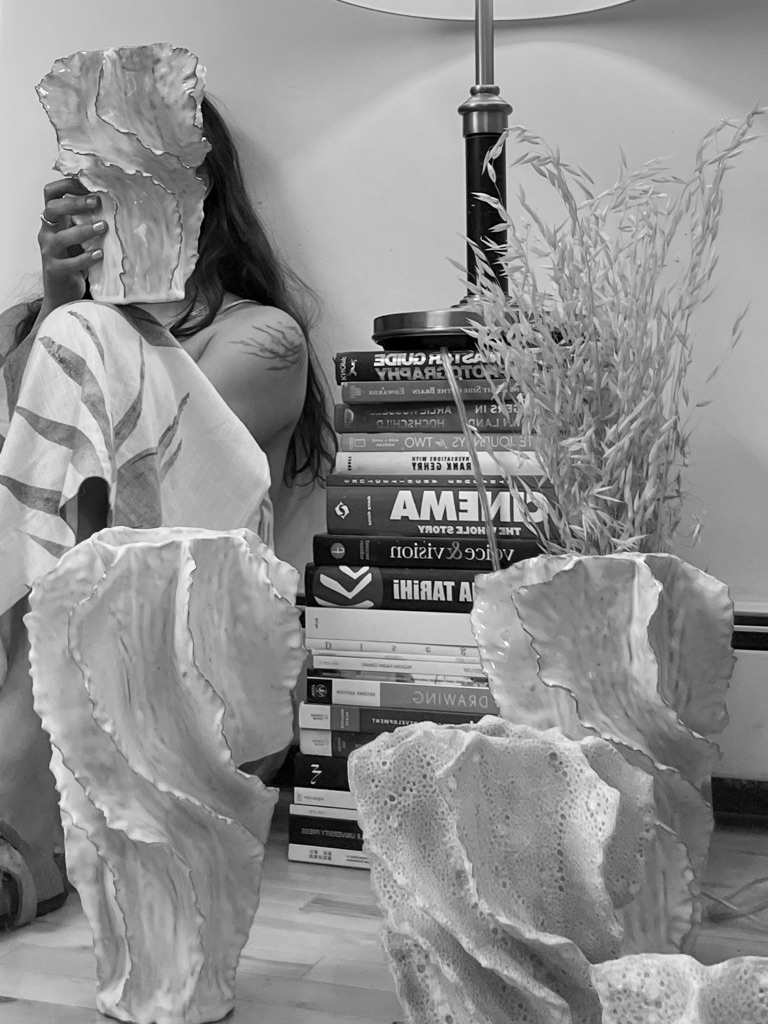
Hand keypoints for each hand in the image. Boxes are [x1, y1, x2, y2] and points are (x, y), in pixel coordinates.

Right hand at [37, 179, 106, 316]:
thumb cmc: (74, 260)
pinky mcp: (56, 271)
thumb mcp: (78, 236)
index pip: (51, 193)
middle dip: (74, 203)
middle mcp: (47, 233)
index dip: (67, 185)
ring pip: (61, 236)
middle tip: (96, 202)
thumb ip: (86, 220)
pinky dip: (86, 257)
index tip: (89, 185)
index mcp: (53, 221)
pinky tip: (100, 254)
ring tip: (104, 227)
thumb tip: (113, 201)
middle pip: (52, 209)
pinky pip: (70, 263)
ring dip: (84, 230)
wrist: (63, 293)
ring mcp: (49, 252)